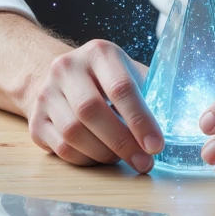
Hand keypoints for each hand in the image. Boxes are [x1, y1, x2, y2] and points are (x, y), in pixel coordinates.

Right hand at [23, 39, 161, 169]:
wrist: (57, 77)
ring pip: (73, 133)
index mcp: (98, 53)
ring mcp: (46, 94)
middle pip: (92, 111)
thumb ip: (150, 91)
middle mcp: (66, 68)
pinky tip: (101, 157)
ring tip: (124, 158)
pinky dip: (86, 159)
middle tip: (145, 162)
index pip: (120, 87)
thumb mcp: (127, 71)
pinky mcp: (36, 121)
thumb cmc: (105, 78)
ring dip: (104, 153)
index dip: (140, 119)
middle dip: (123, 142)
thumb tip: (179, 123)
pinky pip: (62, 149)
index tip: (156, 145)